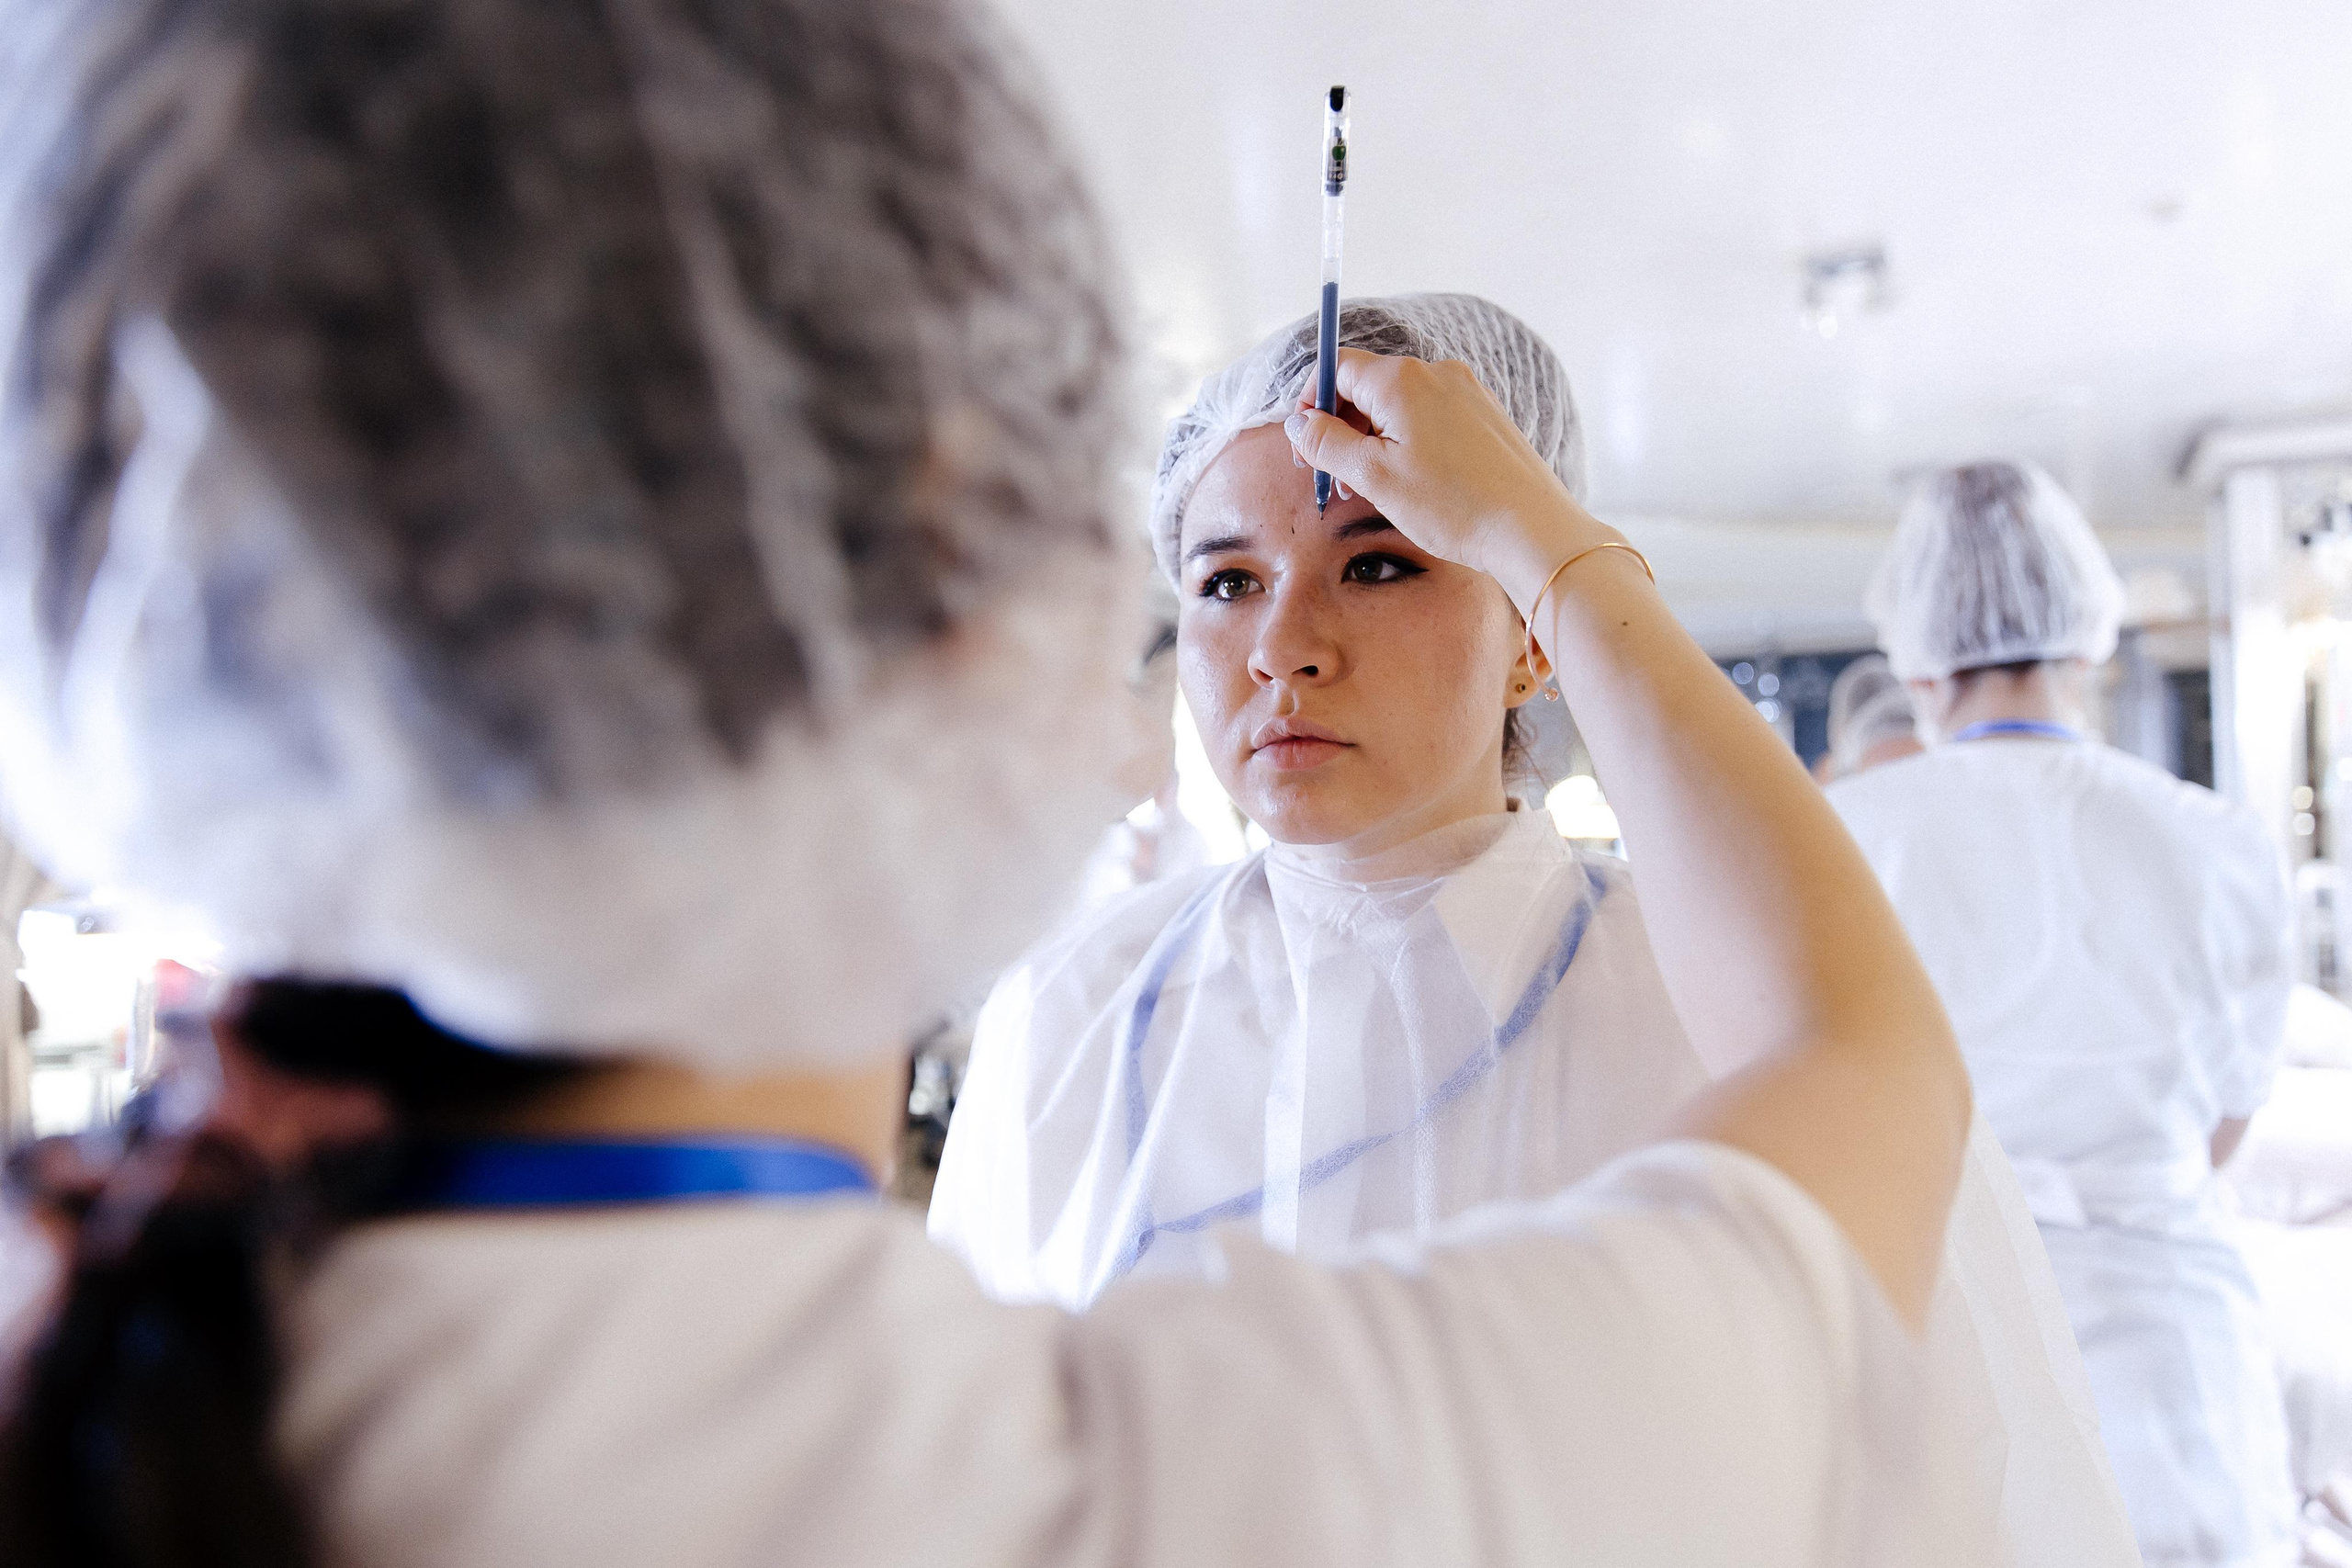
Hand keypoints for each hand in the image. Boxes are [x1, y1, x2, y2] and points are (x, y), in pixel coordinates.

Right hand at [1283, 349, 1621, 614]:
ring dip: (1374, 438)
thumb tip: (1297, 421)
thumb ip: (1326, 443)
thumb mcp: (1374, 477)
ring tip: (1373, 488)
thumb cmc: (1452, 505)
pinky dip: (1408, 441)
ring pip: (1399, 404)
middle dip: (1342, 425)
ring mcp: (1465, 392)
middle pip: (1368, 385)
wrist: (1531, 528)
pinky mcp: (1484, 415)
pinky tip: (1413, 482)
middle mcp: (1435, 373)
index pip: (1336, 367)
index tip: (1305, 444)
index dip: (1310, 402)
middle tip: (1334, 478)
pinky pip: (1431, 416)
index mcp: (1401, 379)